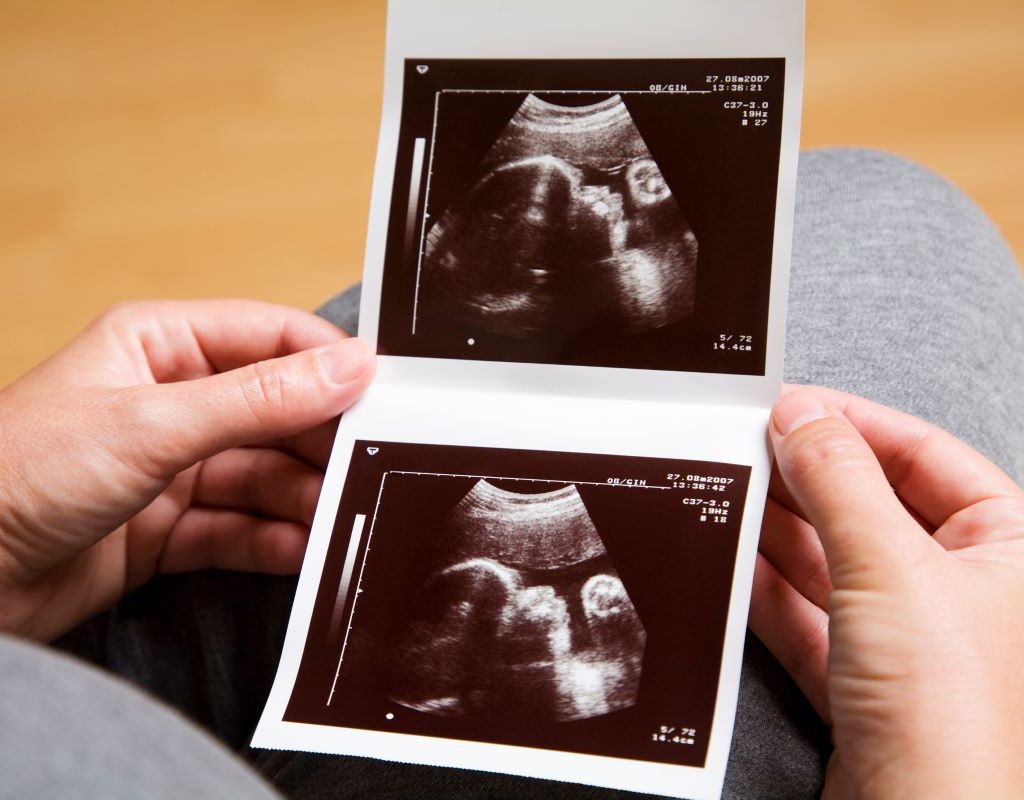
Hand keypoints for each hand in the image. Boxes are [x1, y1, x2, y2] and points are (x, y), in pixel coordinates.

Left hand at [0, 300, 374, 642]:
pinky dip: (270, 539)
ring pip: (263, 475)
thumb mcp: (153, 424)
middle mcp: (171, 401)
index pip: (270, 339)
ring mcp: (171, 468)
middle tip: (368, 463)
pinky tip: (298, 549)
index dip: (327, 364)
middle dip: (319, 440)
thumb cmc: (18, 472)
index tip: (382, 393)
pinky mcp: (166, 529)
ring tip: (338, 514)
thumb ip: (260, 399)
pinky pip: (237, 528)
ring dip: (301, 496)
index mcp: (160, 346)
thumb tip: (350, 368)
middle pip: (275, 412)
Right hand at [750, 386, 1023, 798]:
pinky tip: (734, 560)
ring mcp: (914, 638)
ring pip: (836, 561)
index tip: (790, 406)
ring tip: (729, 492)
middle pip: (873, 505)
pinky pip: (811, 616)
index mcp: (1009, 547)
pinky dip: (770, 589)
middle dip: (807, 478)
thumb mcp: (889, 568)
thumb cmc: (952, 717)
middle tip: (747, 447)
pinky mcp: (867, 682)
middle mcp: (968, 589)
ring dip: (780, 530)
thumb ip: (839, 481)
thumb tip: (801, 416)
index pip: (924, 454)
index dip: (854, 423)